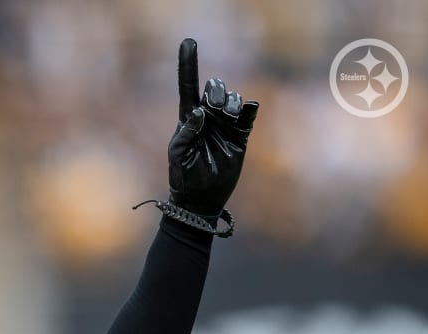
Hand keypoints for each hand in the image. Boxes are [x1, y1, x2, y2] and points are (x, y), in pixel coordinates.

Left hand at [168, 38, 257, 217]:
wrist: (202, 198)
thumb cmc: (184, 176)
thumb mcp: (178, 154)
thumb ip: (186, 132)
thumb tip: (200, 111)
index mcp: (188, 118)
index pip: (188, 86)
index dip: (188, 64)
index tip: (188, 42)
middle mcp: (208, 117)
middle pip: (215, 88)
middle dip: (216, 92)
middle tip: (215, 109)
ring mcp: (225, 125)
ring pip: (234, 99)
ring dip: (231, 102)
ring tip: (228, 117)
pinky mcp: (240, 134)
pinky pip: (249, 113)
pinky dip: (248, 108)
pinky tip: (245, 111)